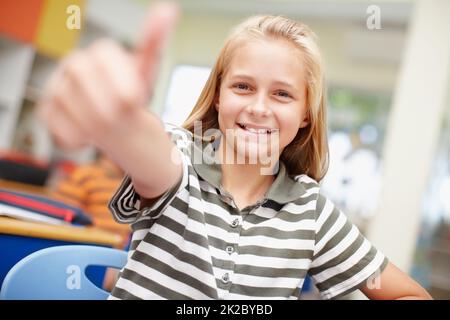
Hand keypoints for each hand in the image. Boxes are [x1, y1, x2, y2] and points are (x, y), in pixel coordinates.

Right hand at [38, 2, 179, 149]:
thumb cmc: (132, 93)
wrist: (117, 119)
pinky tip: (90, 133)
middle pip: (84, 80)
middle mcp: (73, 64)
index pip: (104, 57)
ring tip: (108, 124)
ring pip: (71, 107)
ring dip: (95, 123)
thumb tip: (168, 9)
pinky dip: (79, 137)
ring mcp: (56, 86)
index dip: (122, 81)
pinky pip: (59, 128)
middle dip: (108, 105)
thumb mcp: (148, 70)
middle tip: (122, 117)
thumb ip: (154, 42)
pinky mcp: (46, 111)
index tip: (137, 99)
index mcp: (99, 52)